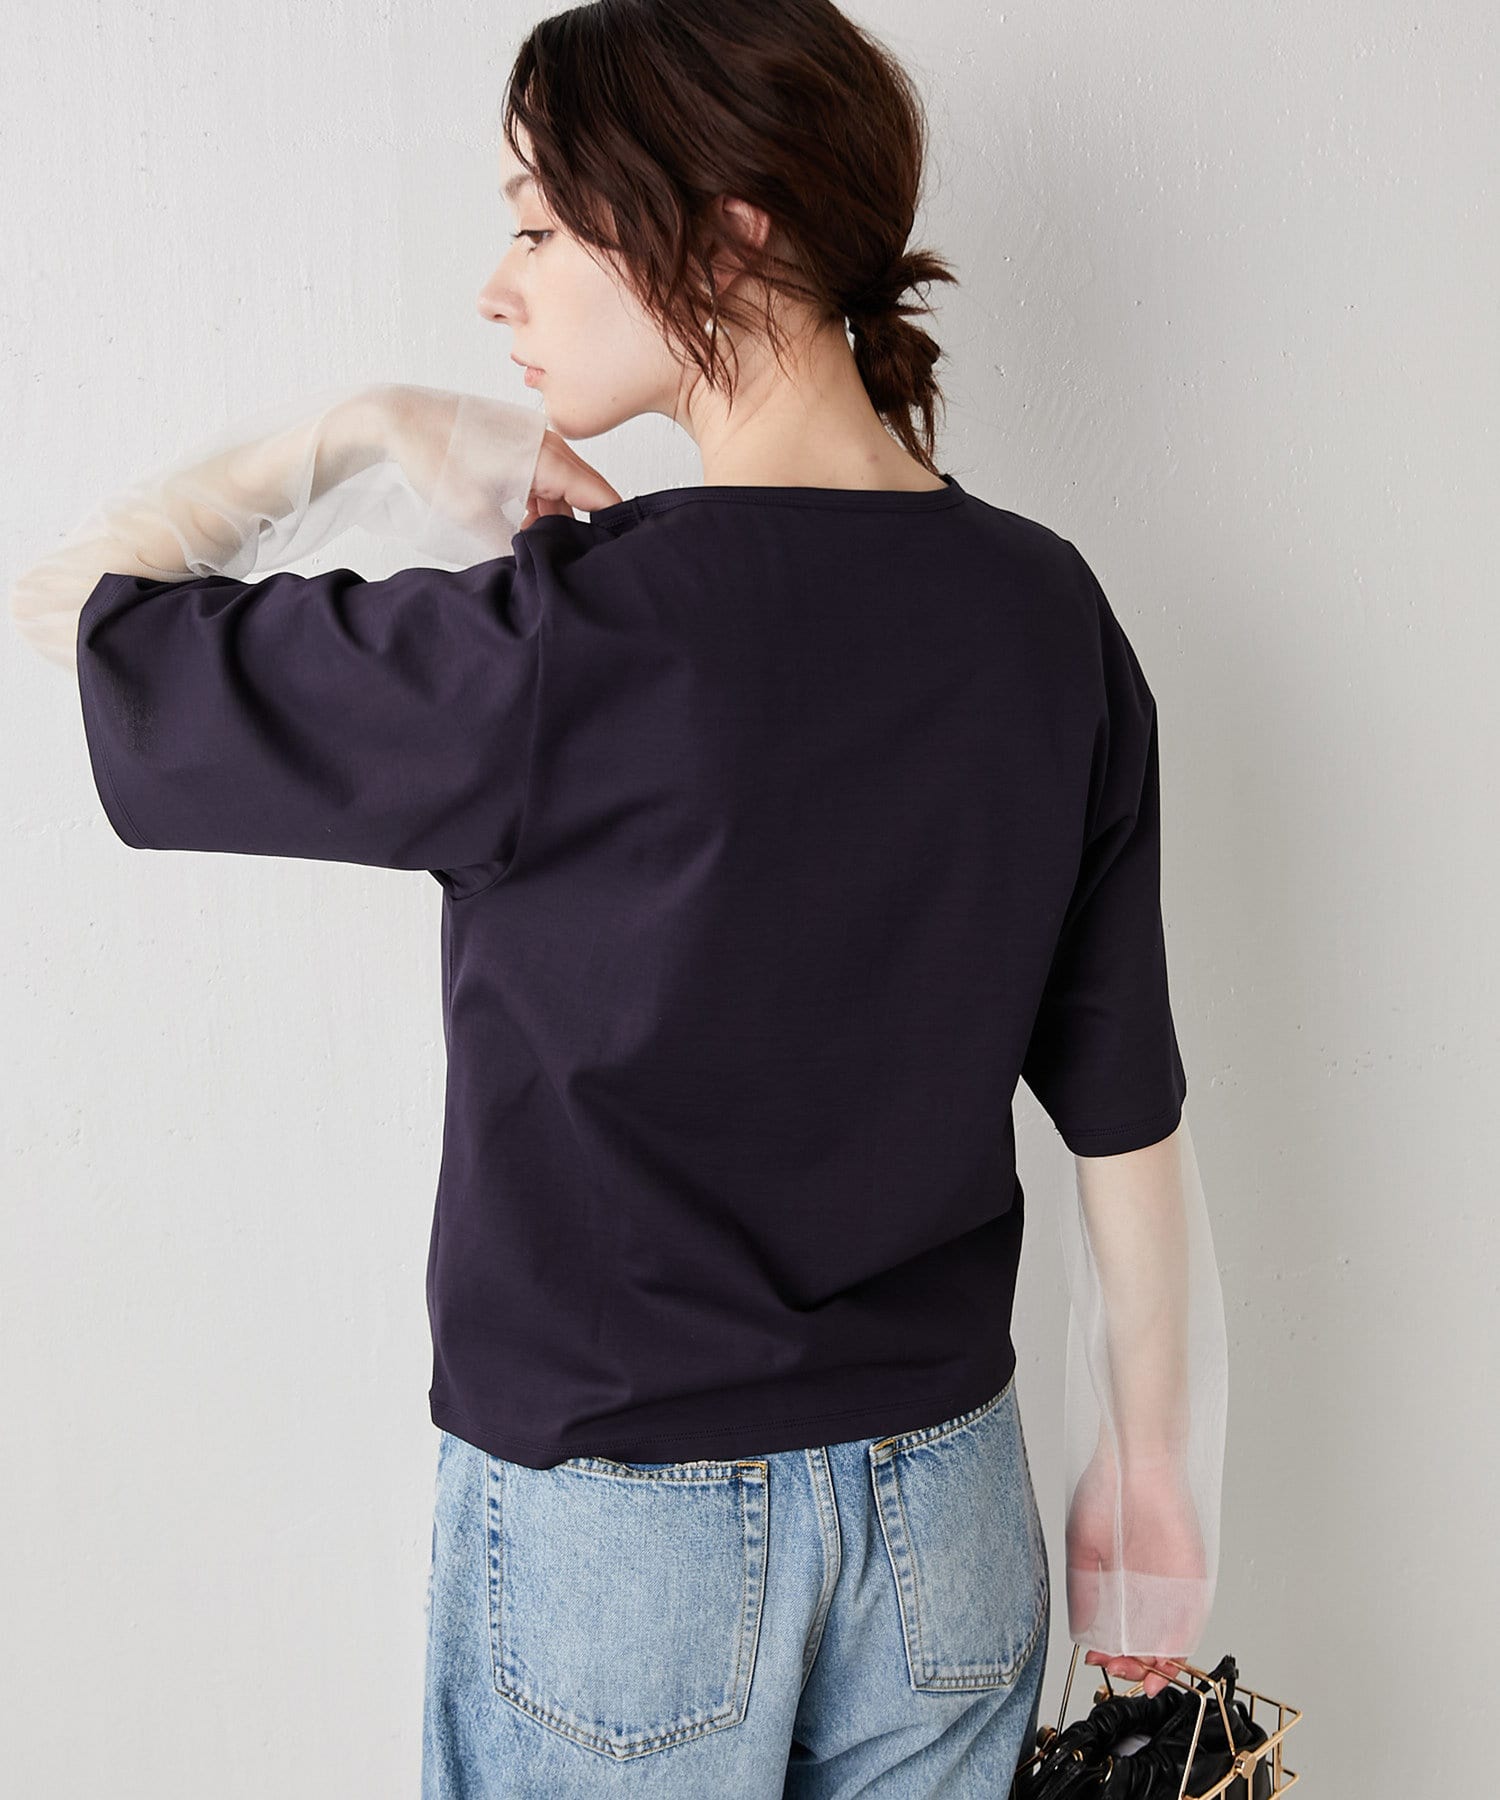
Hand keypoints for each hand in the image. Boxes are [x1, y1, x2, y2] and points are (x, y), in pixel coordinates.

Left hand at [375, 385, 620, 550]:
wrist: (396, 418)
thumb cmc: (432, 457)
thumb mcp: (473, 515)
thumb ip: (513, 546)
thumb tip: (534, 569)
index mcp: (548, 457)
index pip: (602, 499)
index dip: (606, 533)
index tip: (600, 561)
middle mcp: (549, 442)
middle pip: (584, 495)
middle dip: (573, 529)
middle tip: (552, 560)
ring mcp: (533, 438)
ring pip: (561, 488)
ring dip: (549, 517)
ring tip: (523, 542)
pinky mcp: (517, 440)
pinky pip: (543, 476)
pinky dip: (535, 501)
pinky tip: (513, 521)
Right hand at [1067, 1446, 1208, 1696]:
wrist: (1135, 1457)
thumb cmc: (1106, 1488)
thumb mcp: (1082, 1544)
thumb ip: (1083, 1589)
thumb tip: (1081, 1628)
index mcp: (1120, 1575)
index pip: (1120, 1624)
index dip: (1110, 1647)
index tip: (1098, 1660)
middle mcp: (1147, 1581)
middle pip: (1147, 1635)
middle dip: (1133, 1661)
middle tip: (1119, 1670)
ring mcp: (1170, 1577)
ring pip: (1172, 1631)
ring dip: (1159, 1659)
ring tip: (1143, 1673)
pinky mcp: (1191, 1570)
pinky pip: (1193, 1611)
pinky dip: (1183, 1636)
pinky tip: (1168, 1653)